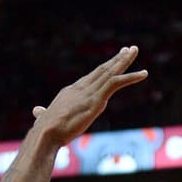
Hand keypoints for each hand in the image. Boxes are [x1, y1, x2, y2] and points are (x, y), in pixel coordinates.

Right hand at [32, 47, 148, 145]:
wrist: (46, 131)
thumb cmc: (44, 129)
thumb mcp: (46, 117)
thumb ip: (43, 113)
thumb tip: (37, 111)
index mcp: (73, 91)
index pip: (92, 77)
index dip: (104, 69)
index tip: (113, 62)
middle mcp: (82, 87)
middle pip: (103, 69)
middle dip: (116, 59)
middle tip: (128, 49)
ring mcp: (91, 92)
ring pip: (111, 71)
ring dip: (124, 61)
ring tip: (135, 50)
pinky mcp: (97, 99)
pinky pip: (117, 82)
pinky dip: (132, 77)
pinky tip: (144, 73)